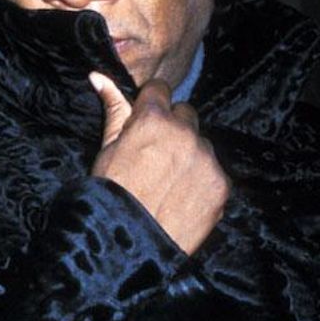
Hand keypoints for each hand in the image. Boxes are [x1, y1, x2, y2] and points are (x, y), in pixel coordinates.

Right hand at [88, 72, 229, 254]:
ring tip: (168, 184)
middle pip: (185, 115)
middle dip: (172, 129)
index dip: (149, 106)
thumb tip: (98, 75)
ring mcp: (206, 158)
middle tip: (155, 158)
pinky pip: (214, 172)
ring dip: (189, 156)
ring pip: (201, 144)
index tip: (144, 123)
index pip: (159, 89)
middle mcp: (184, 132)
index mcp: (152, 119)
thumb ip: (112, 109)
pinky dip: (201, 182)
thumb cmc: (110, 196)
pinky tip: (181, 199)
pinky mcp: (221, 184)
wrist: (129, 245)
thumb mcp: (106, 150)